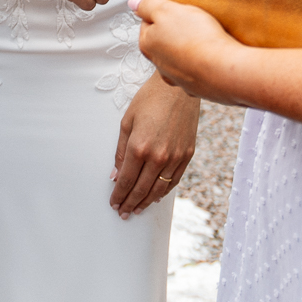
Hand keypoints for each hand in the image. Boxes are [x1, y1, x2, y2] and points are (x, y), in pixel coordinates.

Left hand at [109, 75, 199, 217]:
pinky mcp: (187, 155)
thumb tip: (116, 175)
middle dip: (130, 203)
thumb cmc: (149, 100)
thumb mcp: (127, 122)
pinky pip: (174, 181)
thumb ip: (121, 152)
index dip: (119, 195)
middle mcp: (158, 156)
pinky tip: (155, 196)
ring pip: (159, 189)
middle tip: (123, 213)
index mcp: (139, 147)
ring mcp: (175, 158)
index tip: (114, 203)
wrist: (178, 89)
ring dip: (146, 202)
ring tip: (137, 209)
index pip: (126, 180)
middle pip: (142, 189)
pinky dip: (163, 191)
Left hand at [132, 0, 249, 105]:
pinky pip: (198, 70)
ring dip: (190, 48)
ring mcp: (178, 79)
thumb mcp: (167, 10)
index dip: (164, 13)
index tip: (178, 11)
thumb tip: (133, 4)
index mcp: (148, 45)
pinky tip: (214, 56)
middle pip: (165, 41)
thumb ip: (148, 6)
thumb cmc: (197, 39)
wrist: (225, 71)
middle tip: (194, 23)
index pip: (148, 23)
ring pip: (181, 57)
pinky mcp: (197, 88)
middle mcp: (159, 65)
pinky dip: (204, 63)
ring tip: (207, 39)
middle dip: (177, 31)